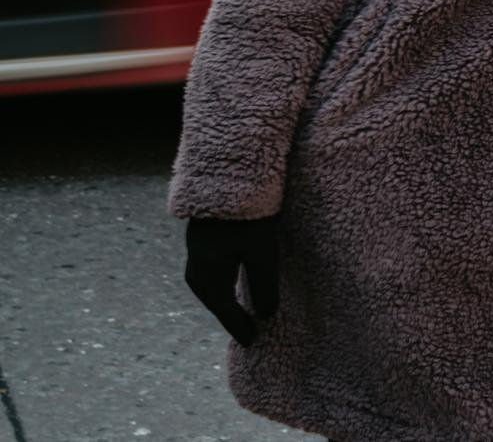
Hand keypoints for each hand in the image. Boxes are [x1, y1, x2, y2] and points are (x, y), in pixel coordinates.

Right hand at [184, 214, 279, 345]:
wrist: (230, 178)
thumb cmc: (247, 217)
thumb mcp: (261, 252)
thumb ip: (263, 285)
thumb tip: (266, 316)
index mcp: (207, 275)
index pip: (224, 310)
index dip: (239, 327)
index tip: (252, 343)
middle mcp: (196, 267)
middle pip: (214, 300)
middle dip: (229, 317)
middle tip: (246, 332)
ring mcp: (197, 252)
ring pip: (210, 286)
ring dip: (224, 301)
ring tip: (239, 313)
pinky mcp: (203, 239)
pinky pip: (211, 272)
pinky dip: (222, 284)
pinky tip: (232, 281)